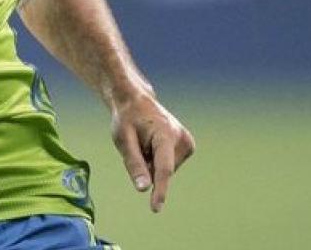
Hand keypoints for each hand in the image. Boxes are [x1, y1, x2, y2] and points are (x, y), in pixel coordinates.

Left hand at [110, 93, 194, 212]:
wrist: (137, 102)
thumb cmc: (127, 119)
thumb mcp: (123, 140)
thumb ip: (134, 164)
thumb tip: (144, 189)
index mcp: (165, 135)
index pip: (163, 169)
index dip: (159, 190)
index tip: (155, 208)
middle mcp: (182, 139)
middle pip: (160, 171)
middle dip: (146, 166)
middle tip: (137, 143)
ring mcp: (187, 143)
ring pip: (164, 171)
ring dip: (151, 163)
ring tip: (145, 141)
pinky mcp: (188, 147)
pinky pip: (168, 166)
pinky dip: (157, 161)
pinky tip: (152, 144)